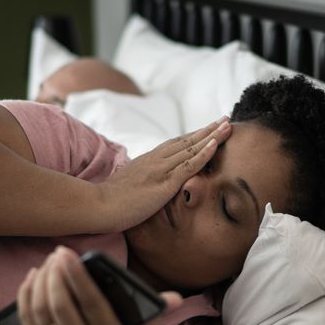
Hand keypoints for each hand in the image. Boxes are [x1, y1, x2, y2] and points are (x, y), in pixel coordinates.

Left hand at [16, 247, 182, 324]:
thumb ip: (154, 317)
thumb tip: (176, 297)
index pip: (93, 306)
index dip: (78, 278)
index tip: (67, 254)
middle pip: (62, 308)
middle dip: (56, 276)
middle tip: (58, 253)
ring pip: (42, 314)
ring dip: (41, 284)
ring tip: (48, 262)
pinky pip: (28, 323)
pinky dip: (25, 297)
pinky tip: (32, 278)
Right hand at [95, 117, 231, 232]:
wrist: (97, 205)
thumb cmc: (109, 200)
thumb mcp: (128, 185)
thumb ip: (140, 181)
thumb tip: (144, 183)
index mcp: (148, 161)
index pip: (176, 145)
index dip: (194, 137)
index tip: (208, 130)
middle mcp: (156, 160)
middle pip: (187, 141)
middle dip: (208, 130)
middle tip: (225, 120)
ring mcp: (161, 169)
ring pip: (191, 148)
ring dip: (212, 135)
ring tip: (228, 125)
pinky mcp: (164, 183)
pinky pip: (188, 165)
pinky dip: (204, 153)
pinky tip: (216, 144)